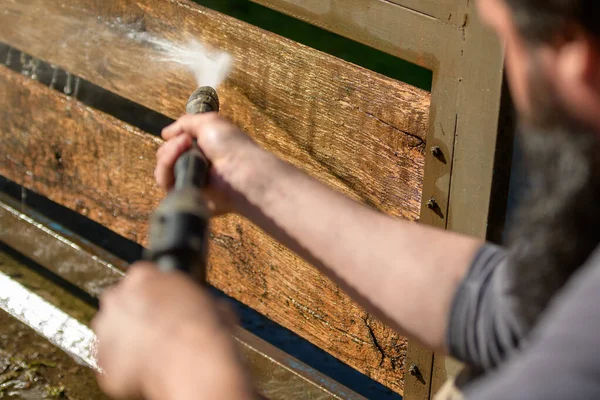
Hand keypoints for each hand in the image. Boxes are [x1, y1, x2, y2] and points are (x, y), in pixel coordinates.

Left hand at [92, 263, 251, 399]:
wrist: (191, 363)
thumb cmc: (202, 328)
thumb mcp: (211, 301)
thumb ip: (199, 300)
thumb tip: (213, 310)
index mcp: (142, 275)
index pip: (143, 277)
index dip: (156, 293)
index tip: (166, 303)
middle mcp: (116, 298)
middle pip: (122, 302)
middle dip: (137, 314)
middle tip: (160, 328)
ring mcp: (105, 330)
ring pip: (114, 333)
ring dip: (129, 340)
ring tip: (155, 352)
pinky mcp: (103, 361)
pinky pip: (113, 363)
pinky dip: (127, 367)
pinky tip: (148, 370)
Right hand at [155, 113, 259, 214]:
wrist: (239, 171)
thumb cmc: (230, 145)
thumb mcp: (209, 122)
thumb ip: (185, 123)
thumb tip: (165, 134)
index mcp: (202, 150)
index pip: (175, 145)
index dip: (175, 138)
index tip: (185, 135)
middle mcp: (195, 165)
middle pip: (165, 157)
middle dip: (171, 146)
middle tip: (187, 142)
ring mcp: (190, 181)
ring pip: (163, 170)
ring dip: (168, 155)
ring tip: (184, 148)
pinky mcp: (186, 196)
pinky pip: (166, 184)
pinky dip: (166, 170)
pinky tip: (181, 162)